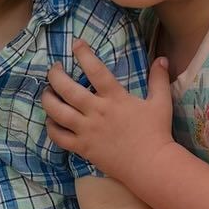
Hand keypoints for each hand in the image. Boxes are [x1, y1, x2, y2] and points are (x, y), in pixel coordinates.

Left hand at [43, 42, 173, 184]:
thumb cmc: (157, 133)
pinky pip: (59, 137)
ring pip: (57, 112)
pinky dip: (51, 127)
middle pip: (67, 90)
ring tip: (46, 92)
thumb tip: (162, 58)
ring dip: (48, 99)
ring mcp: (87, 131)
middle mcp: (97, 112)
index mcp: (115, 98)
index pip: (95, 70)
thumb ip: (158, 79)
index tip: (76, 44)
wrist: (151, 165)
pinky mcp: (82, 148)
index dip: (84, 54)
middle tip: (53, 68)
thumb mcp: (161, 102)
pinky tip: (50, 120)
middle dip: (55, 75)